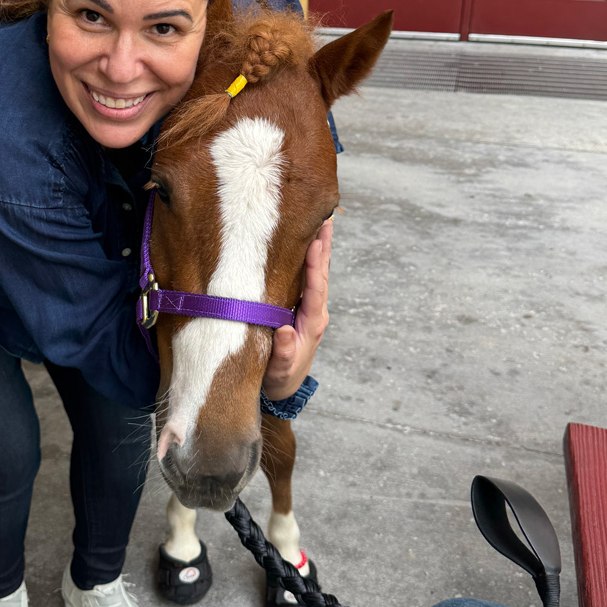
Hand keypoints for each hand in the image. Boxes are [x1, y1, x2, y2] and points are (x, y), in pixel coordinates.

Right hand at [261, 219, 331, 401]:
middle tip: (326, 218)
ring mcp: (311, 308)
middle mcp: (315, 312)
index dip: (316, 266)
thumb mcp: (280, 370)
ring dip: (319, 247)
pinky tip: (308, 242)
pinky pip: (309, 278)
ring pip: (317, 273)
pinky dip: (311, 258)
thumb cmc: (280, 377)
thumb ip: (283, 353)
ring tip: (321, 221)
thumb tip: (283, 332)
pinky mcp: (303, 306)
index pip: (316, 289)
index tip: (315, 242)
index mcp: (312, 323)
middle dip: (323, 247)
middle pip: (321, 274)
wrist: (283, 388)